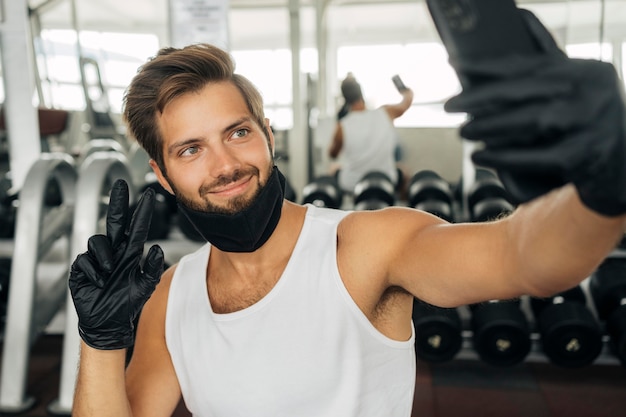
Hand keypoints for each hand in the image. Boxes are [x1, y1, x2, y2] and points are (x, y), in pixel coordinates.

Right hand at [69, 179, 163, 349]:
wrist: (108, 323)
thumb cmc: (127, 303)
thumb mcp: (144, 286)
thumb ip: (151, 268)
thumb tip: (156, 248)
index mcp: (130, 253)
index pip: (136, 227)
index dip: (142, 211)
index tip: (149, 194)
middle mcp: (114, 251)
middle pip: (114, 221)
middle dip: (117, 202)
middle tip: (121, 184)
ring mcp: (96, 258)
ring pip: (98, 242)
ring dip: (105, 257)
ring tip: (110, 273)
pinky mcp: (81, 268)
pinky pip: (85, 260)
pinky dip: (93, 272)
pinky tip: (99, 283)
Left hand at [444, 9, 625, 215]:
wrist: (619, 165)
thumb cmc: (585, 117)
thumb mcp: (573, 81)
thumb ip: (547, 55)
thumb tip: (519, 16)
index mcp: (584, 70)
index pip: (528, 64)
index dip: (487, 65)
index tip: (454, 64)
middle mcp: (591, 93)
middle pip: (524, 92)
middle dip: (480, 99)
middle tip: (449, 106)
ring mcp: (590, 125)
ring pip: (530, 122)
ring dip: (489, 128)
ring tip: (463, 132)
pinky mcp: (582, 157)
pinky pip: (535, 157)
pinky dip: (504, 157)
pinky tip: (480, 156)